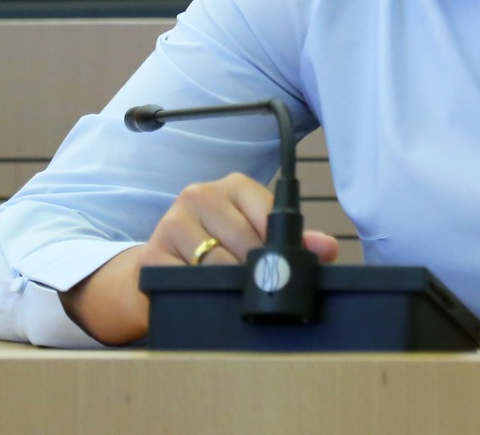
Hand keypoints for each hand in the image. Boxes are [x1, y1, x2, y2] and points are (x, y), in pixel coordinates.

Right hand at [60, 171, 340, 344]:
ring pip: (218, 265)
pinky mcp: (152, 254)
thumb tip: (327, 248)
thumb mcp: (256, 238)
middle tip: (258, 289)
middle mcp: (200, 195)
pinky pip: (187, 281)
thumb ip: (294, 242)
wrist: (163, 265)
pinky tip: (203, 294)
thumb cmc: (218, 248)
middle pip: (245, 243)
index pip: (269, 215)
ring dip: (229, 286)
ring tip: (232, 294)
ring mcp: (172, 222)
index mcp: (234, 185)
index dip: (278, 249)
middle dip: (255, 273)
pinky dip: (201, 294)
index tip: (280, 269)